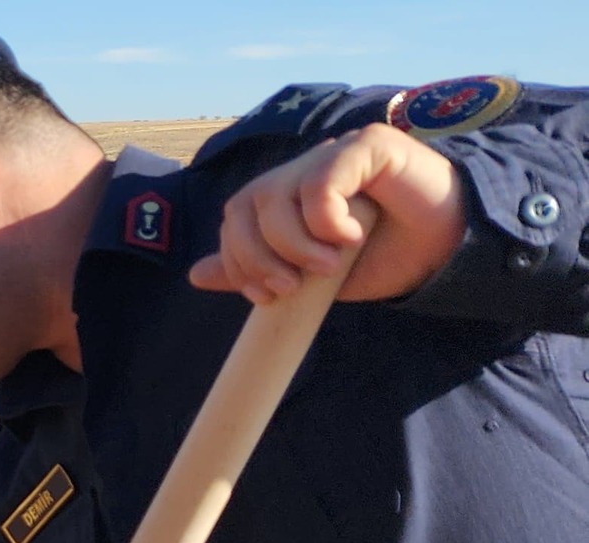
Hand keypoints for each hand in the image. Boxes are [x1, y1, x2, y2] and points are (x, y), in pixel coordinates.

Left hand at [188, 124, 461, 305]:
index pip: (234, 220)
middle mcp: (302, 170)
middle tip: (293, 285)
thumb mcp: (313, 276)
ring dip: (294, 243)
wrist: (449, 249)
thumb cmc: (384, 258)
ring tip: (329, 264)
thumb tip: (195, 274)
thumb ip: (257, 269)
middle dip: (258, 257)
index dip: (238, 261)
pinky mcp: (367, 145)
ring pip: (277, 194)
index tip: (267, 296)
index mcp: (284, 198)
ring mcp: (333, 154)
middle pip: (244, 206)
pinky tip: (352, 236)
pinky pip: (322, 180)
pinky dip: (327, 219)